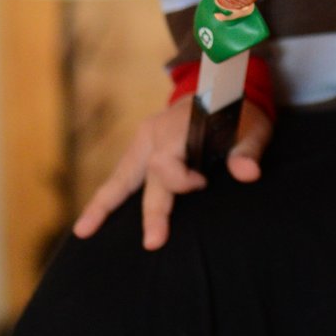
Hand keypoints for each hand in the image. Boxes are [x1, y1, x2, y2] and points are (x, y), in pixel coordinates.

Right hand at [73, 98, 272, 249]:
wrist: (220, 91)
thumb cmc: (237, 114)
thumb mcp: (252, 128)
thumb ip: (247, 151)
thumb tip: (249, 174)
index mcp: (178, 127)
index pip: (166, 162)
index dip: (182, 180)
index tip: (203, 184)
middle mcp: (153, 134)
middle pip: (141, 176)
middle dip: (148, 211)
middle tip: (153, 243)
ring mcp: (142, 142)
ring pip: (119, 177)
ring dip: (102, 205)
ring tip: (83, 232)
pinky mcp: (139, 150)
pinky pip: (120, 177)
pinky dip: (106, 198)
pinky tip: (90, 223)